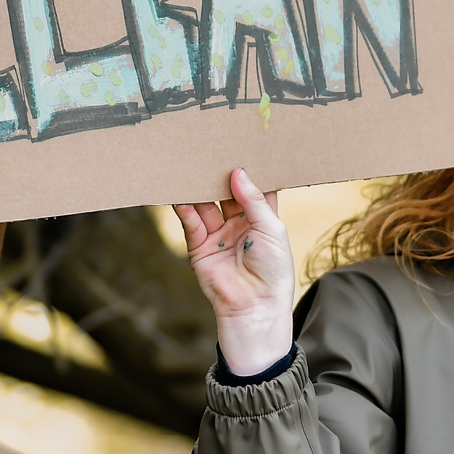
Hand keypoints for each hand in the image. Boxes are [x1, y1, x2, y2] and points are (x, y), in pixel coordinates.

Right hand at [174, 168, 295, 375]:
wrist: (255, 307)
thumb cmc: (273, 270)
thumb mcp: (271, 229)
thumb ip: (253, 200)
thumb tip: (238, 172)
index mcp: (262, 219)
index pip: (254, 189)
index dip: (249, 171)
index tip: (241, 146)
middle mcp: (239, 224)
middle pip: (226, 192)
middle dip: (219, 174)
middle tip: (210, 149)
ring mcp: (218, 235)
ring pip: (205, 204)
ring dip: (198, 187)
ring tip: (190, 165)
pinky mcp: (200, 247)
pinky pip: (190, 222)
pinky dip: (184, 207)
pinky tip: (179, 191)